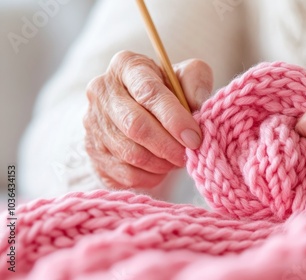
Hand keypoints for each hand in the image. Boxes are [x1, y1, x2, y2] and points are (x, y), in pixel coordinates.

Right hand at [84, 51, 212, 188]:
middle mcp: (102, 90)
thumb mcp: (188, 75)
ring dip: (161, 162)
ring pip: (130, 153)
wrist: (143, 108)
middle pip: (136, 126)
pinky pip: (124, 173)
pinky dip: (150, 176)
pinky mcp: (93, 151)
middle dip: (168, 145)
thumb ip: (196, 84)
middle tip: (190, 153)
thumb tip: (198, 108)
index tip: (194, 137)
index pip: (148, 92)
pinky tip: (162, 168)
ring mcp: (93, 122)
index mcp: (126, 65)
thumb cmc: (170, 90)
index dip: (174, 118)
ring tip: (178, 158)